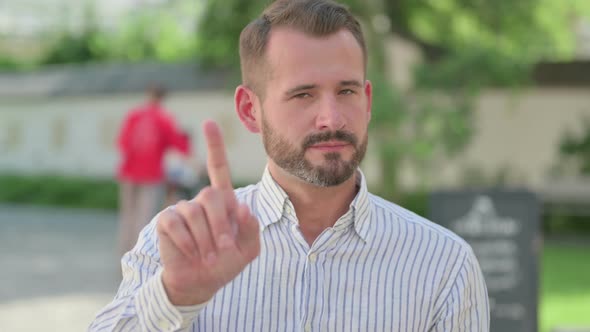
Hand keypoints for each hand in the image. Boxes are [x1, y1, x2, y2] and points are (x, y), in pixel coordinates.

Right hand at [157, 120, 260, 304]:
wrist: (201, 282)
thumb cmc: (226, 263)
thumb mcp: (249, 249)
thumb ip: (251, 228)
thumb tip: (240, 206)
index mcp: (224, 202)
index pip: (218, 168)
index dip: (214, 146)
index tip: (209, 123)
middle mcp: (202, 201)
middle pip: (210, 195)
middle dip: (219, 224)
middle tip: (223, 248)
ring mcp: (182, 209)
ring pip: (193, 212)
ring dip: (204, 239)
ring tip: (208, 256)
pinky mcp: (166, 221)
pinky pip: (176, 223)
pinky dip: (187, 242)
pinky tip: (191, 253)